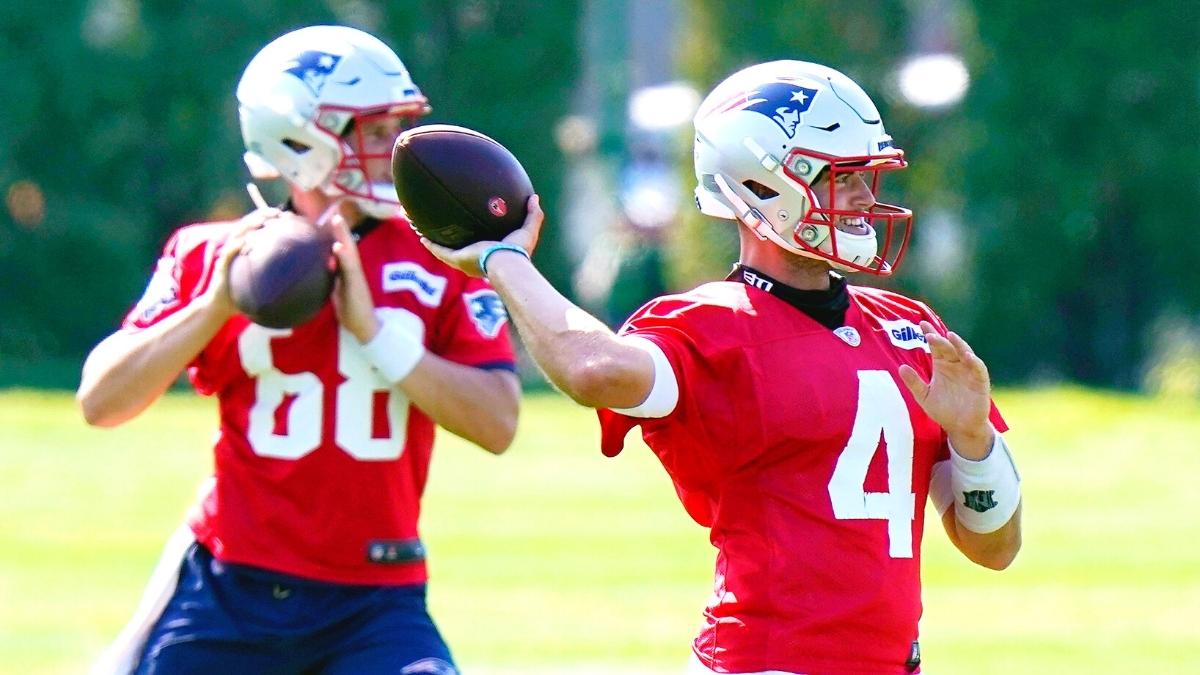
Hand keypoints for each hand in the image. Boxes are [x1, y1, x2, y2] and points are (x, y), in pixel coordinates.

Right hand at [202, 207, 280, 318]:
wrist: (221, 307)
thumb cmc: (244, 298)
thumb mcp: (265, 287)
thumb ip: (281, 279)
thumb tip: (309, 281)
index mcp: (248, 248)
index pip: (261, 228)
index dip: (273, 219)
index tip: (290, 216)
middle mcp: (238, 247)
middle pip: (249, 224)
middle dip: (263, 215)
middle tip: (278, 213)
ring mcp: (229, 254)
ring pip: (238, 233)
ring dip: (249, 225)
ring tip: (262, 221)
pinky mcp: (221, 264)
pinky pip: (229, 253)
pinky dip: (236, 246)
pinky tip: (245, 242)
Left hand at [327, 210, 380, 343]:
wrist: (365, 327)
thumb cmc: (350, 309)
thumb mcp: (336, 290)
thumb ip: (329, 278)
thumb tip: (316, 267)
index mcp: (346, 270)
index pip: (340, 246)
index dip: (335, 231)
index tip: (327, 213)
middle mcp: (353, 269)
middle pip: (347, 243)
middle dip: (340, 227)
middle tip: (333, 208)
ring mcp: (356, 276)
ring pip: (349, 251)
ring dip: (343, 235)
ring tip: (337, 220)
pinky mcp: (357, 284)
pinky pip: (350, 268)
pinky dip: (344, 256)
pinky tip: (338, 246)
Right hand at [423, 194, 544, 276]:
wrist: (507, 262)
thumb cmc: (518, 251)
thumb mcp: (528, 230)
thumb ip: (532, 214)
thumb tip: (534, 197)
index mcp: (489, 254)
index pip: (479, 246)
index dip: (473, 238)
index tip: (468, 229)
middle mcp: (474, 259)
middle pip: (458, 249)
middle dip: (449, 240)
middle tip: (443, 228)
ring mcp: (463, 261)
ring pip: (444, 250)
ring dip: (433, 242)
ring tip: (423, 231)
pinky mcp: (456, 259)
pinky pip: (439, 251)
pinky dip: (430, 243)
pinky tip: (421, 234)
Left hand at [898, 320, 993, 457]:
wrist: (960, 428)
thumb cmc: (943, 410)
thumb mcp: (924, 396)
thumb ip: (914, 382)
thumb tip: (901, 367)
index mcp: (942, 365)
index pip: (936, 346)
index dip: (930, 334)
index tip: (921, 324)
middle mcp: (956, 365)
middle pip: (948, 347)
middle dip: (940, 339)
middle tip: (929, 333)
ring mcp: (968, 372)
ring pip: (965, 353)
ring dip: (959, 344)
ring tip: (950, 336)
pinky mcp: (980, 382)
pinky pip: (978, 369)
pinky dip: (974, 361)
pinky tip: (966, 356)